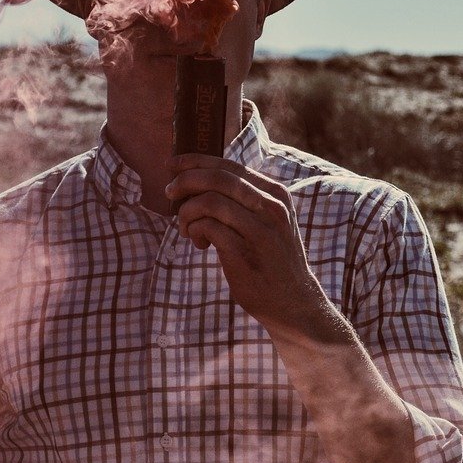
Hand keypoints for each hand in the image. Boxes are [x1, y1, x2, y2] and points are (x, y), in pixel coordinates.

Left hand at [165, 154, 330, 331]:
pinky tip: (199, 242)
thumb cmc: (272, 258)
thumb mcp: (268, 220)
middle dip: (186, 182)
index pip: (230, 166)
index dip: (196, 162)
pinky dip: (195, 230)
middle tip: (170, 194)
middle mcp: (271, 207)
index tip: (172, 165)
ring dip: (188, 212)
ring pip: (210, 201)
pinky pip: (208, 227)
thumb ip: (244, 199)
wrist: (293, 301)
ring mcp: (260, 229)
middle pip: (218, 179)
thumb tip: (199, 179)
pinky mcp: (244, 252)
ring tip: (188, 228)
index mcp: (275, 193)